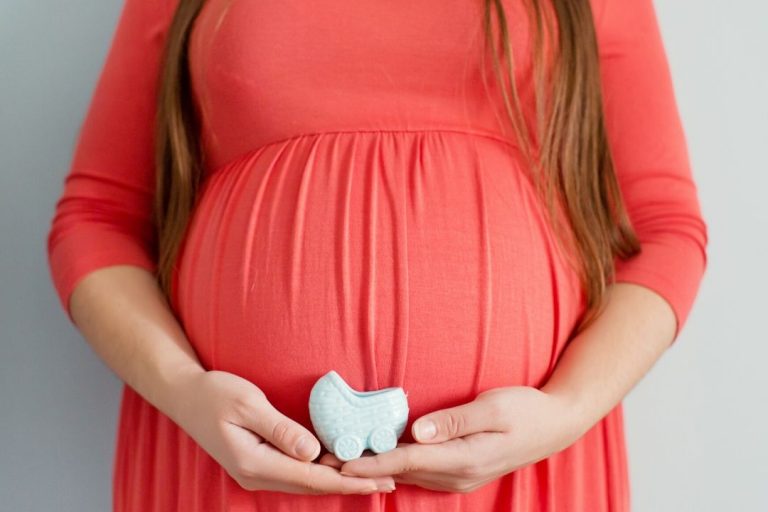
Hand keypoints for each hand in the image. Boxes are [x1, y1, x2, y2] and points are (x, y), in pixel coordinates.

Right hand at [173, 369, 394, 494]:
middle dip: (351, 484)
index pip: (312, 477)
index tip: (378, 478)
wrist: (184, 395)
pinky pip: (296, 473)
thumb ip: (281, 429)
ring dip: (338, 480)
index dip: (348, 480)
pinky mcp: (257, 463)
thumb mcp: (248, 404)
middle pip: (312, 485)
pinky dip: (321, 473)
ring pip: (305, 482)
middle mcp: (256, 475)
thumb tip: (314, 453)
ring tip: (372, 477)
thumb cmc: (214, 393)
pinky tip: (338, 467)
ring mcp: (256, 472)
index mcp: (255, 462)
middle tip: (389, 480)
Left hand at [322, 386, 586, 492]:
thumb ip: (453, 420)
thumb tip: (417, 432)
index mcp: (464, 458)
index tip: (341, 464)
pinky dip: (397, 467)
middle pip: (402, 473)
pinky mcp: (461, 472)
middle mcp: (458, 474)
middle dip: (365, 470)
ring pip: (410, 475)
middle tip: (326, 464)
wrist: (555, 425)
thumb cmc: (525, 409)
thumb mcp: (492, 407)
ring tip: (342, 463)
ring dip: (377, 470)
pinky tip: (379, 461)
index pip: (407, 461)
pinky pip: (422, 473)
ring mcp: (461, 477)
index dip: (372, 463)